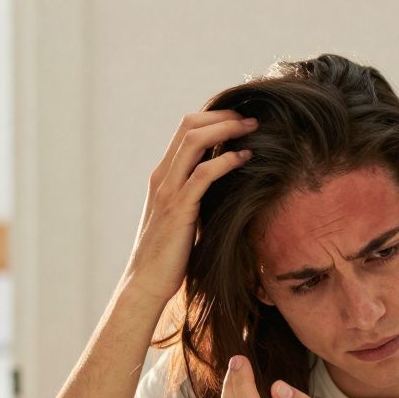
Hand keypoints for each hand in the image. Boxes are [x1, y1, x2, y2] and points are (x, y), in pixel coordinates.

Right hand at [124, 111, 256, 302]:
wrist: (145, 282)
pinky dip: (226, 160)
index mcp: (163, 176)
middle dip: (223, 115)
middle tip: (251, 119)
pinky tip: (245, 158)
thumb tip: (225, 187)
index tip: (241, 119)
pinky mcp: (179, 208)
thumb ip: (196, 197)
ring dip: (226, 129)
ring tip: (252, 129)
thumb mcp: (183, 217)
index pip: (186, 129)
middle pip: (189, 125)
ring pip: (194, 141)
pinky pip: (203, 174)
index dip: (214, 117)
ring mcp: (168, 190)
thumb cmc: (168, 255)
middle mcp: (163, 177)